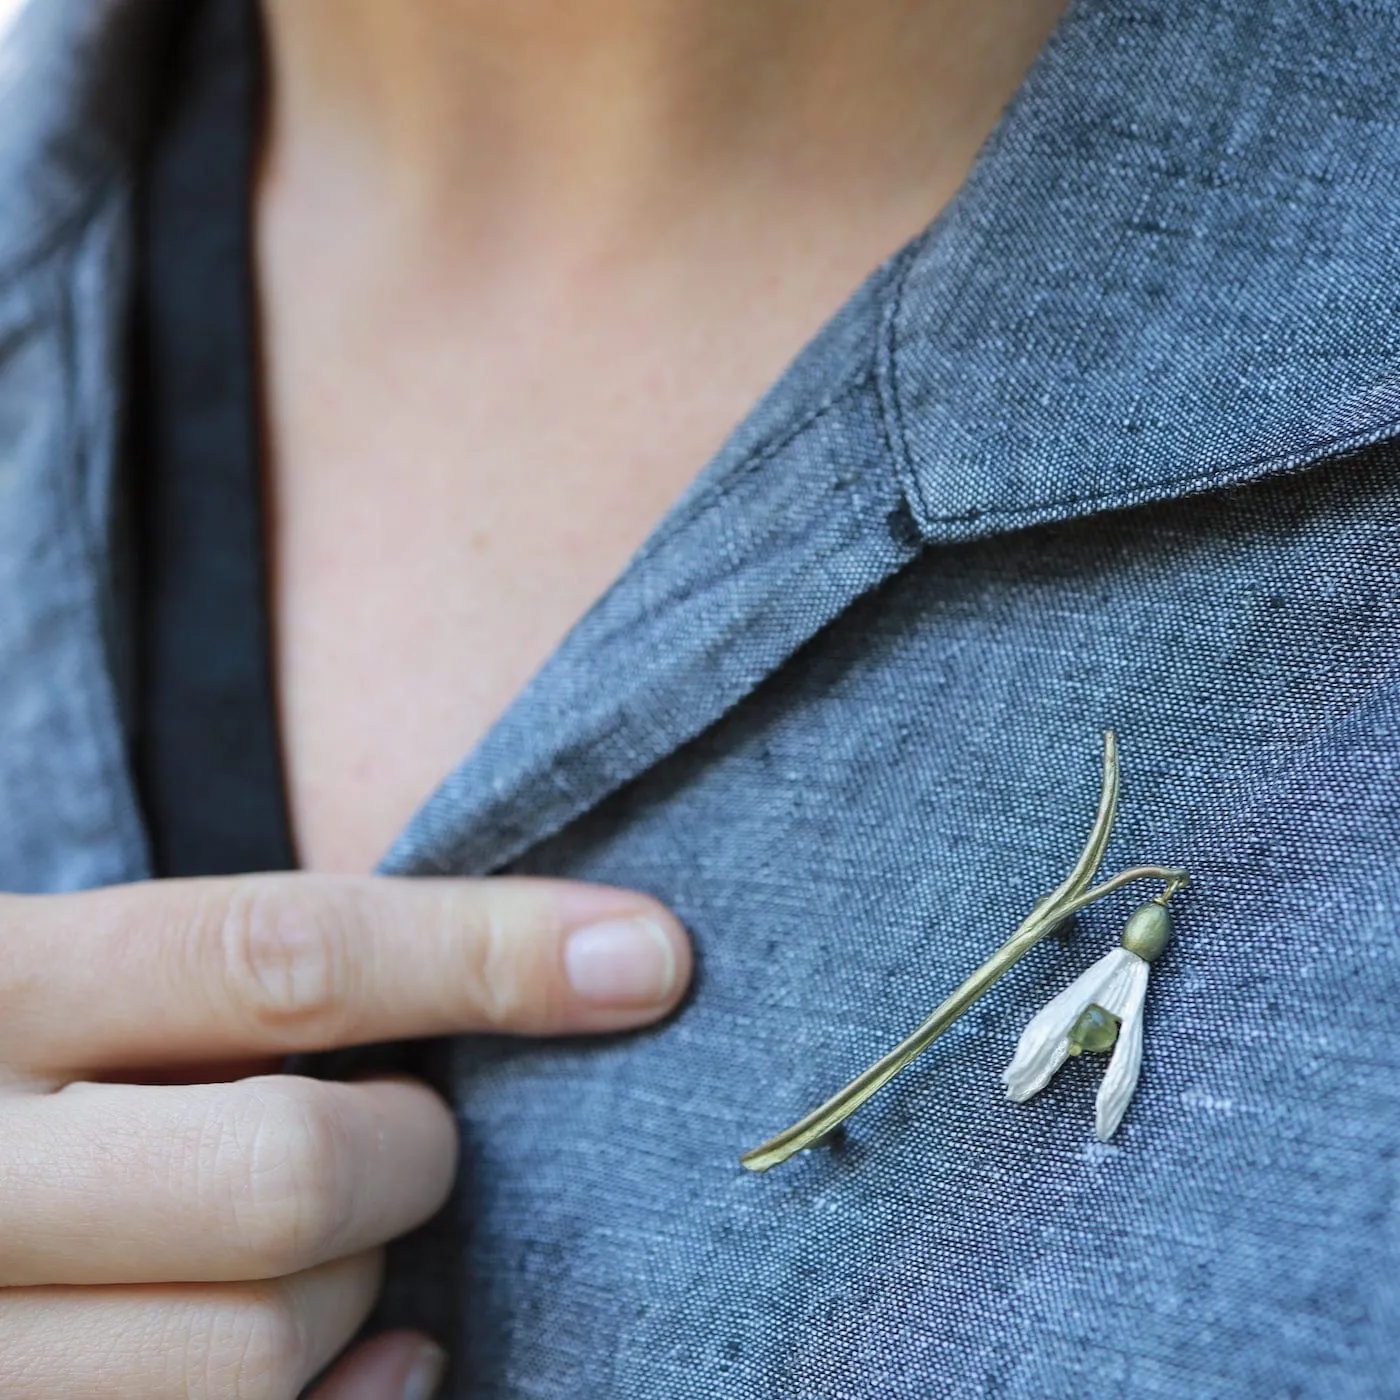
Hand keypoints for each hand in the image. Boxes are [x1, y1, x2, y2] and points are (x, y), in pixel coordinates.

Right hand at [0, 873, 690, 1397]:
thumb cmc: (27, 1076)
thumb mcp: (84, 987)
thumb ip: (241, 985)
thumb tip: (582, 970)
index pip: (280, 958)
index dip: (487, 952)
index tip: (647, 954)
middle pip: (289, 1172)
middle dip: (408, 1155)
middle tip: (412, 1137)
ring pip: (261, 1343)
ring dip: (357, 1289)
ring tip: (343, 1245)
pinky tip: (374, 1363)